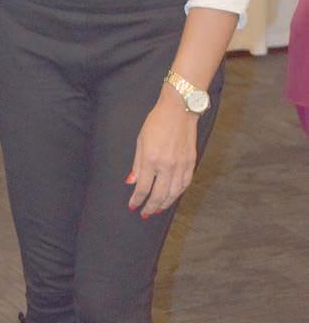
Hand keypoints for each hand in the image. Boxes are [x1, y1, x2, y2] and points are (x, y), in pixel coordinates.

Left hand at [126, 85, 198, 216]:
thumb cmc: (157, 121)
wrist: (179, 109)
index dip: (137, 199)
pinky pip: (184, 184)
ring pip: (173, 193)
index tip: (133, 205)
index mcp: (151, 159)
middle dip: (150, 207)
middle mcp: (167, 166)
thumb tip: (131, 181)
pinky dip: (178, 194)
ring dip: (164, 204)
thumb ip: (137, 164)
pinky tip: (172, 197)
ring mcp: (181, 166)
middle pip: (158, 195)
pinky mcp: (191, 163)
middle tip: (145, 213)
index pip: (143, 187)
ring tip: (157, 209)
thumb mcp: (140, 140)